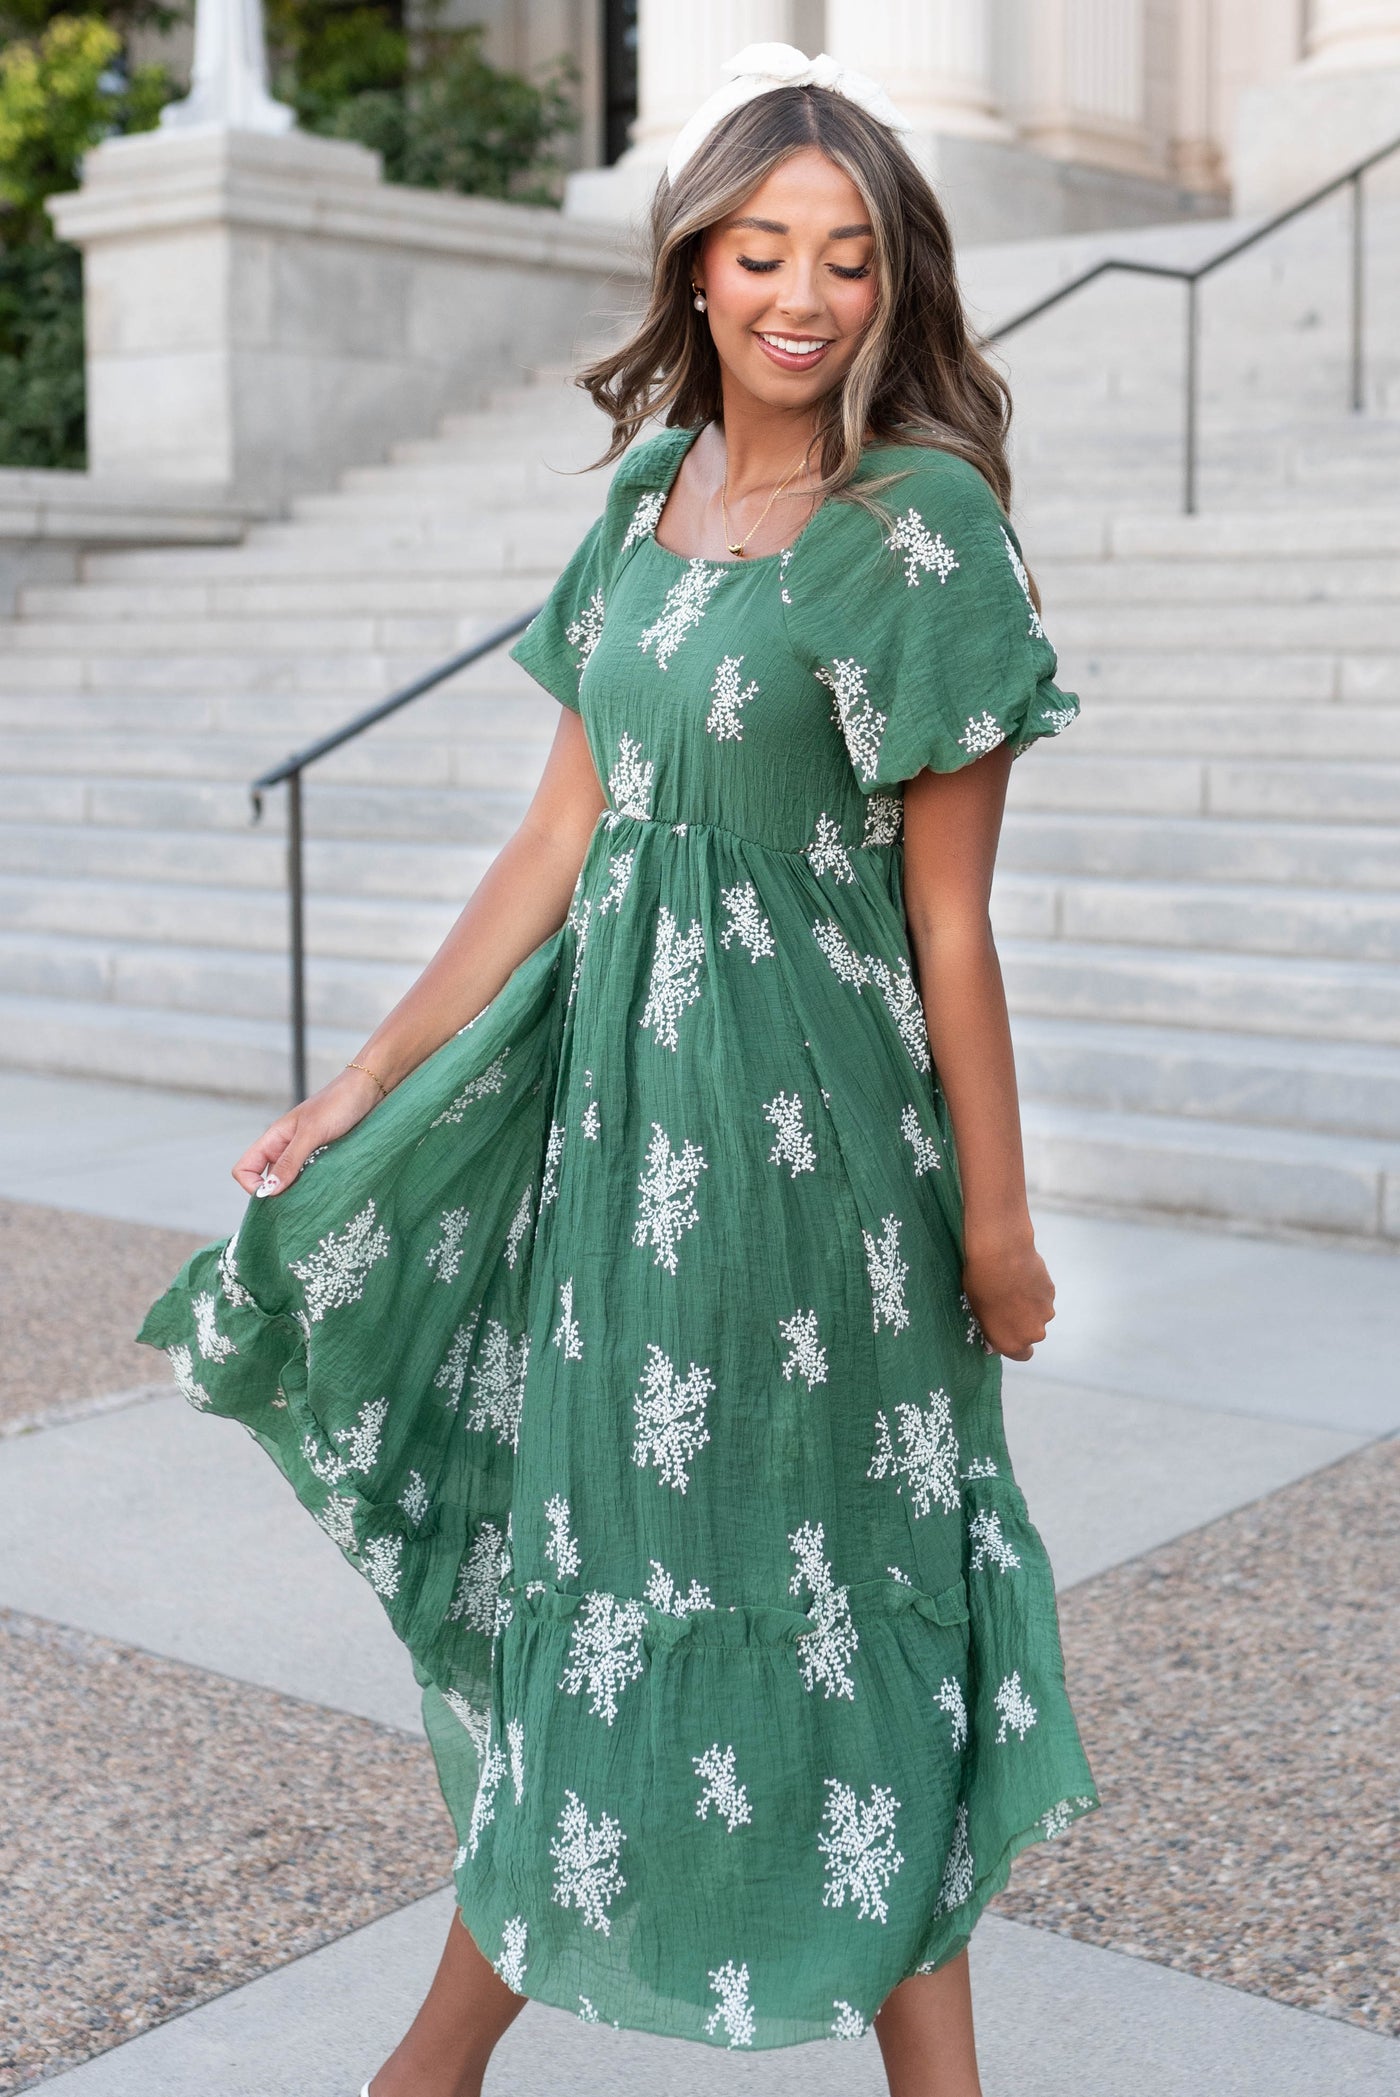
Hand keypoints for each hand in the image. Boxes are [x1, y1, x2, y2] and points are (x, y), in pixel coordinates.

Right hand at [232, 1066, 384, 1197]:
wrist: (368, 1090)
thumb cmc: (338, 1104)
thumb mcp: (311, 1133)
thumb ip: (290, 1160)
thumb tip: (269, 1191)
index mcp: (274, 1139)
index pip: (245, 1169)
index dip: (253, 1186)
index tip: (276, 1196)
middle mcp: (285, 1149)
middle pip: (268, 1182)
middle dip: (279, 1197)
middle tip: (301, 1207)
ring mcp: (305, 1155)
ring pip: (291, 1184)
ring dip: (300, 1194)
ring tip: (318, 1198)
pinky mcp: (324, 1160)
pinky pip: (311, 1181)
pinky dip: (316, 1188)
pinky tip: (329, 1191)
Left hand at [961, 1234, 1054, 1361]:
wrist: (1002, 1255)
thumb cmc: (981, 1286)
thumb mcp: (977, 1313)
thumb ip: (990, 1332)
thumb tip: (992, 1344)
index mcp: (1012, 1343)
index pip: (1021, 1355)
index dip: (1014, 1344)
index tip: (1005, 1332)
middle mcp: (1033, 1333)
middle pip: (1031, 1332)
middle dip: (1021, 1322)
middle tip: (1004, 1303)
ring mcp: (1046, 1312)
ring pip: (1038, 1313)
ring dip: (1029, 1305)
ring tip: (1012, 1286)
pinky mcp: (1051, 1293)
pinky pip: (1042, 1296)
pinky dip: (1034, 1290)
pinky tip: (1021, 1276)